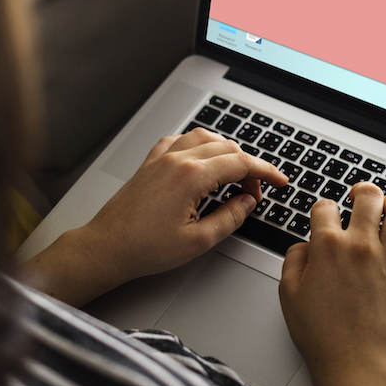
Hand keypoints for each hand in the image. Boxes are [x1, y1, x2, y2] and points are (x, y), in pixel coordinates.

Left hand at [19, 128, 287, 305]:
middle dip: (248, 167)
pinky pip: (180, 140)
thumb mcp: (198, 241)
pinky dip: (199, 146)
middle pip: (227, 148)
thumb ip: (230, 218)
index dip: (265, 173)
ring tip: (234, 176)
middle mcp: (176, 159)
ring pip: (205, 138)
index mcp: (191, 176)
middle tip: (254, 193)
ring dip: (226, 152)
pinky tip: (202, 161)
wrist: (107, 247)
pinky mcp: (150, 162)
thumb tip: (247, 203)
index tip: (278, 182)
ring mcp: (161, 157)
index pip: (241, 163)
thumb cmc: (144, 247)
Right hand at [279, 183, 385, 385]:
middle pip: (368, 196)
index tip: (323, 217)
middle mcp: (359, 246)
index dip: (322, 209)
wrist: (353, 360)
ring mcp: (385, 259)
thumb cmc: (321, 332)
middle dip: (362, 191)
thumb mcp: (288, 293)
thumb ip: (293, 260)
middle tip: (359, 196)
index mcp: (327, 246)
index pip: (325, 206)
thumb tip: (304, 246)